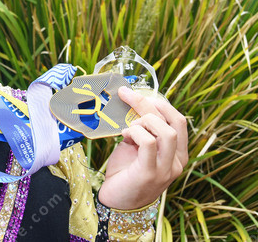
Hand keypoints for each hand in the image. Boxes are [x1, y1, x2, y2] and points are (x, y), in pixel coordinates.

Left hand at [97, 86, 187, 209]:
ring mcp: (166, 169)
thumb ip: (140, 130)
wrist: (116, 202)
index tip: (140, 93)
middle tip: (126, 96)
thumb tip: (132, 106)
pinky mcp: (149, 173)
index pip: (179, 120)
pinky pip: (149, 144)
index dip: (160, 102)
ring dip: (143, 122)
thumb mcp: (136, 147)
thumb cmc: (126, 172)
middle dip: (147, 104)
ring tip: (128, 128)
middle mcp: (177, 161)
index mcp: (177, 153)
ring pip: (166, 132)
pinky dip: (136, 133)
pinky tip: (125, 136)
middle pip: (173, 122)